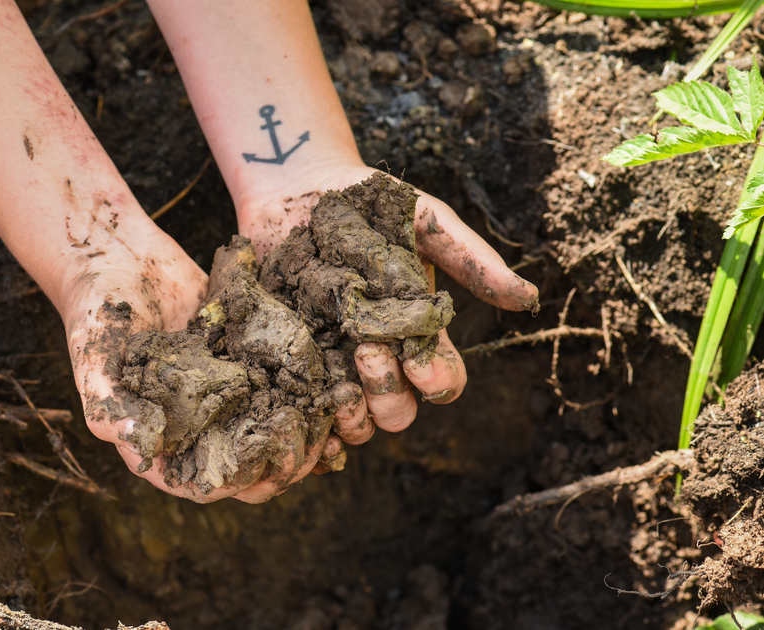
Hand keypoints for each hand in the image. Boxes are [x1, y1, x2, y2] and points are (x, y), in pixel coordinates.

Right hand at [62, 215, 340, 501]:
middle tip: (314, 442)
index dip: (241, 482)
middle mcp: (197, 421)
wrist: (115, 254)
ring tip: (332, 415)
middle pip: (250, 461)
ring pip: (273, 425)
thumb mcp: (95, 357)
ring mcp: (224, 390)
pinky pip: (279, 380)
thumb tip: (142, 451)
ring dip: (304, 427)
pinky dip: (305, 385)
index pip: (208, 483)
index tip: (268, 465)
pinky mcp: (244, 357)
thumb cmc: (95, 310)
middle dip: (284, 459)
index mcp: (162, 439)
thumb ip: (111, 405)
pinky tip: (333, 379)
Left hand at [236, 162, 538, 450]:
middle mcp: (378, 355)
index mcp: (415, 331)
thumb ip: (471, 260)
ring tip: (338, 379)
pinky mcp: (291, 358)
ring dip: (352, 414)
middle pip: (399, 412)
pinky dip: (309, 424)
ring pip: (354, 422)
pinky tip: (303, 411)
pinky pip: (303, 410)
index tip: (418, 358)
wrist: (298, 186)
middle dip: (390, 395)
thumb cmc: (369, 202)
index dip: (437, 380)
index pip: (442, 380)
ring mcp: (332, 361)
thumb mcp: (427, 221)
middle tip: (367, 351)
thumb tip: (527, 298)